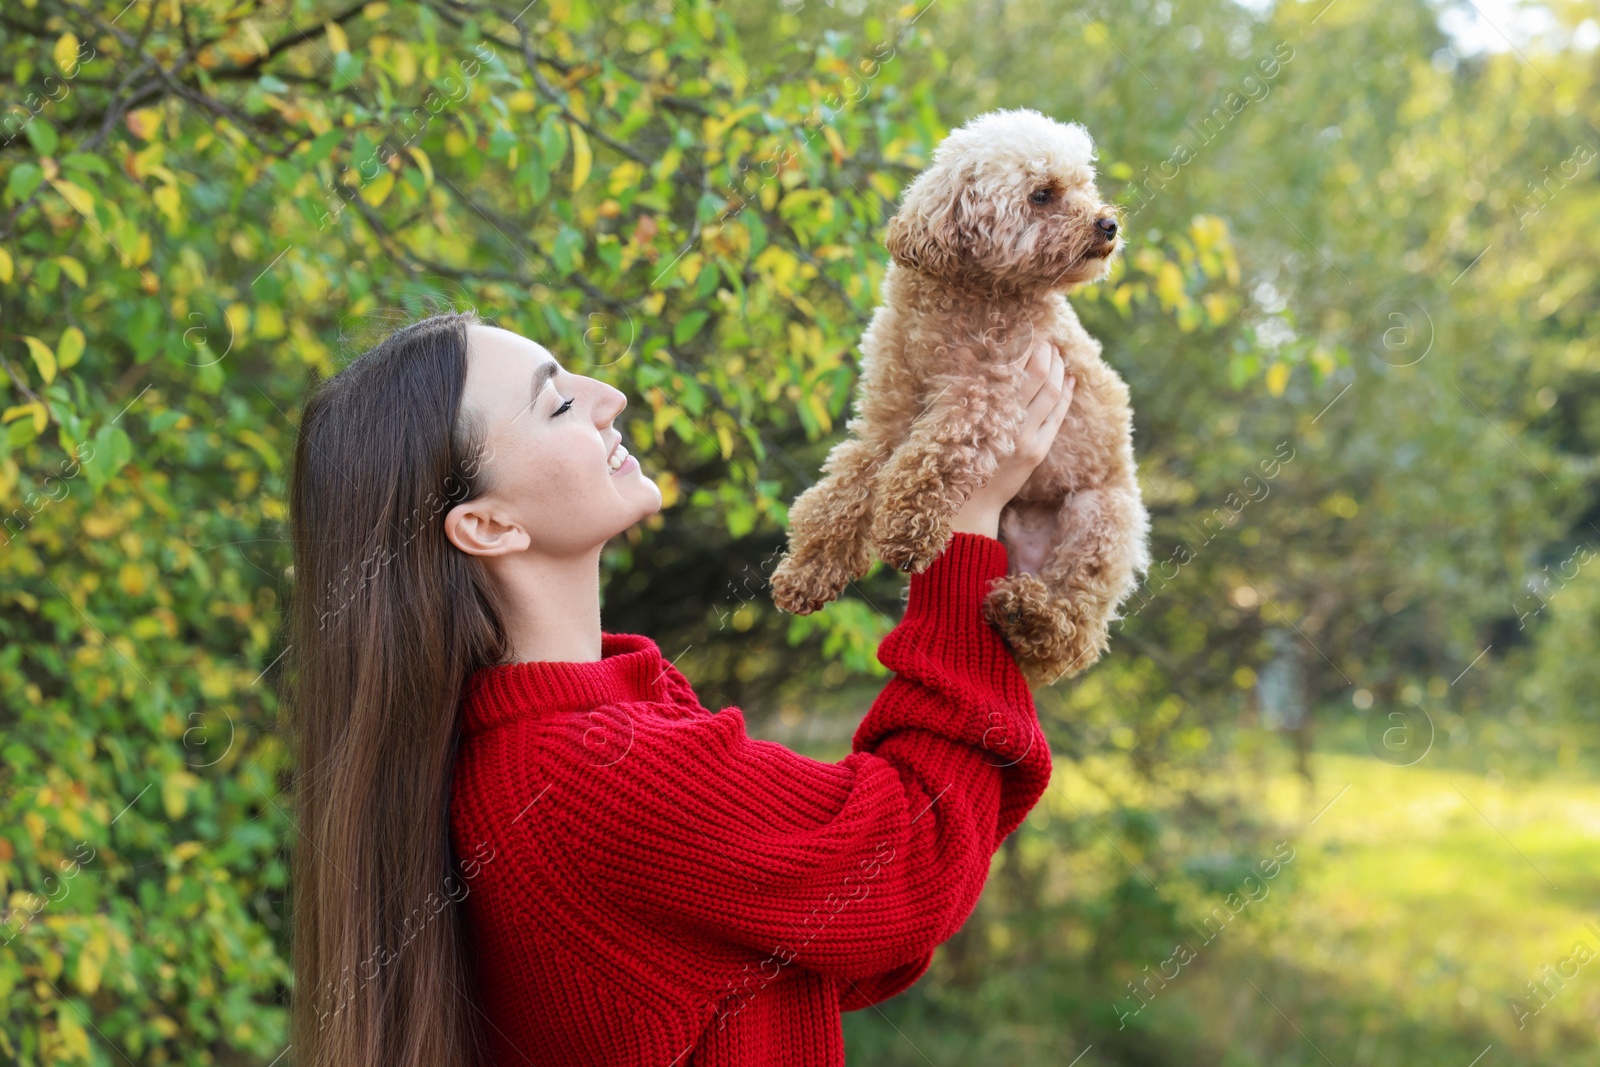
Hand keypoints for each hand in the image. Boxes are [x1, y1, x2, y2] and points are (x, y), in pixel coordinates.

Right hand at [950, 338, 1074, 539]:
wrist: (967, 503)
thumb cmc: (952, 457)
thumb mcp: (949, 420)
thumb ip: (961, 386)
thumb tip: (969, 353)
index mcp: (984, 408)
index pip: (1010, 366)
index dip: (1022, 345)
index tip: (1026, 329)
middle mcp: (1008, 420)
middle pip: (1037, 374)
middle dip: (1045, 352)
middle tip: (1046, 338)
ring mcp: (1026, 437)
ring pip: (1051, 392)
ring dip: (1058, 368)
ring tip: (1058, 352)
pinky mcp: (1037, 451)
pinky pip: (1058, 416)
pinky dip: (1066, 393)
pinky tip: (1070, 378)